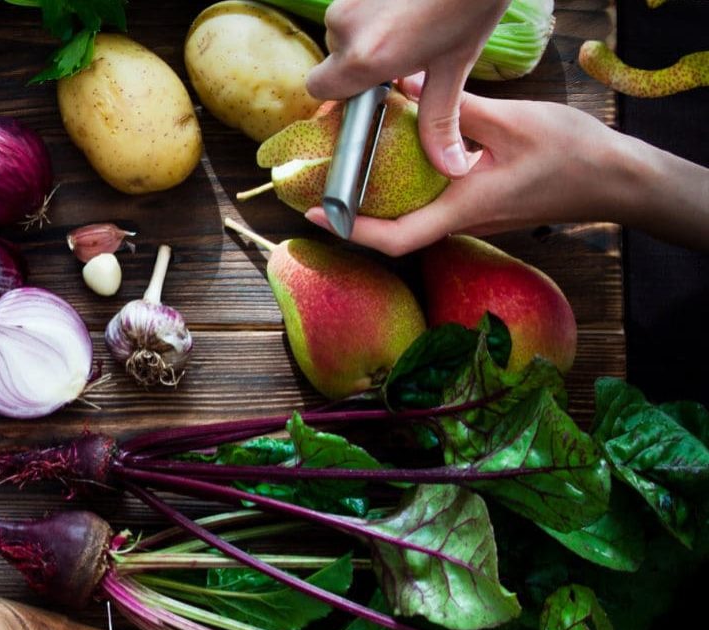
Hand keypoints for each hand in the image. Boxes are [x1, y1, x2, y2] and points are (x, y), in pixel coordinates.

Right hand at [305, 0, 511, 176]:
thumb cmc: (469, 5)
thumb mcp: (454, 66)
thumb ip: (439, 120)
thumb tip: (449, 167)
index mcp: (364, 58)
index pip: (319, 88)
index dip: (340, 93)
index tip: (367, 91)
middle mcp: (345, 26)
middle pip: (333, 57)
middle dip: (360, 61)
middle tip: (399, 57)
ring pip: (344, 29)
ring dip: (367, 34)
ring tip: (407, 27)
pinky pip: (355, 6)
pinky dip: (374, 11)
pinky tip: (406, 7)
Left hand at [306, 79, 636, 255]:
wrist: (614, 179)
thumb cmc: (570, 154)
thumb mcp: (509, 121)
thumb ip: (454, 107)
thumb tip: (405, 87)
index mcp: (463, 209)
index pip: (395, 239)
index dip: (351, 230)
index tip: (318, 213)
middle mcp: (460, 222)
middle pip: (393, 229)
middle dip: (353, 210)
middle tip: (320, 180)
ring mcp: (469, 217)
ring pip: (411, 214)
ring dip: (378, 196)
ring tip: (346, 165)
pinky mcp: (477, 206)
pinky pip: (430, 202)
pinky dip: (405, 184)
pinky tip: (393, 155)